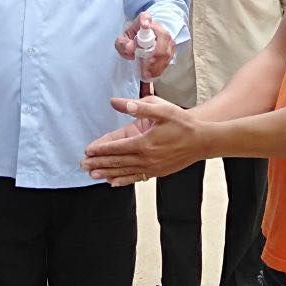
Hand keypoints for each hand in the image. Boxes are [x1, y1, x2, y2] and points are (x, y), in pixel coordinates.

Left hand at [82, 97, 208, 186]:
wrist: (202, 141)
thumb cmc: (182, 123)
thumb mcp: (161, 109)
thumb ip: (137, 107)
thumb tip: (116, 102)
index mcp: (144, 142)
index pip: (116, 147)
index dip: (100, 149)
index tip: (87, 150)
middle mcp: (146, 158)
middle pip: (117, 161)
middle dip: (98, 163)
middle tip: (83, 165)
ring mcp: (152, 167)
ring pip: (124, 171)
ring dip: (107, 173)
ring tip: (92, 175)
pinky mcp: (157, 172)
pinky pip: (136, 177)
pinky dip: (123, 180)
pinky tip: (113, 182)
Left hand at [114, 12, 175, 79]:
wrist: (140, 43)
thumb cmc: (131, 40)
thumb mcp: (122, 41)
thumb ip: (122, 44)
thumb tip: (130, 48)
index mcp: (142, 21)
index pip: (145, 17)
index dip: (145, 20)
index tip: (144, 25)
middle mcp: (157, 27)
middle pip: (163, 36)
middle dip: (155, 53)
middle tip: (145, 64)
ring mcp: (166, 38)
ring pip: (167, 49)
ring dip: (157, 64)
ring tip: (146, 73)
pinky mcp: (170, 49)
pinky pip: (168, 58)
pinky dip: (159, 68)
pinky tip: (151, 74)